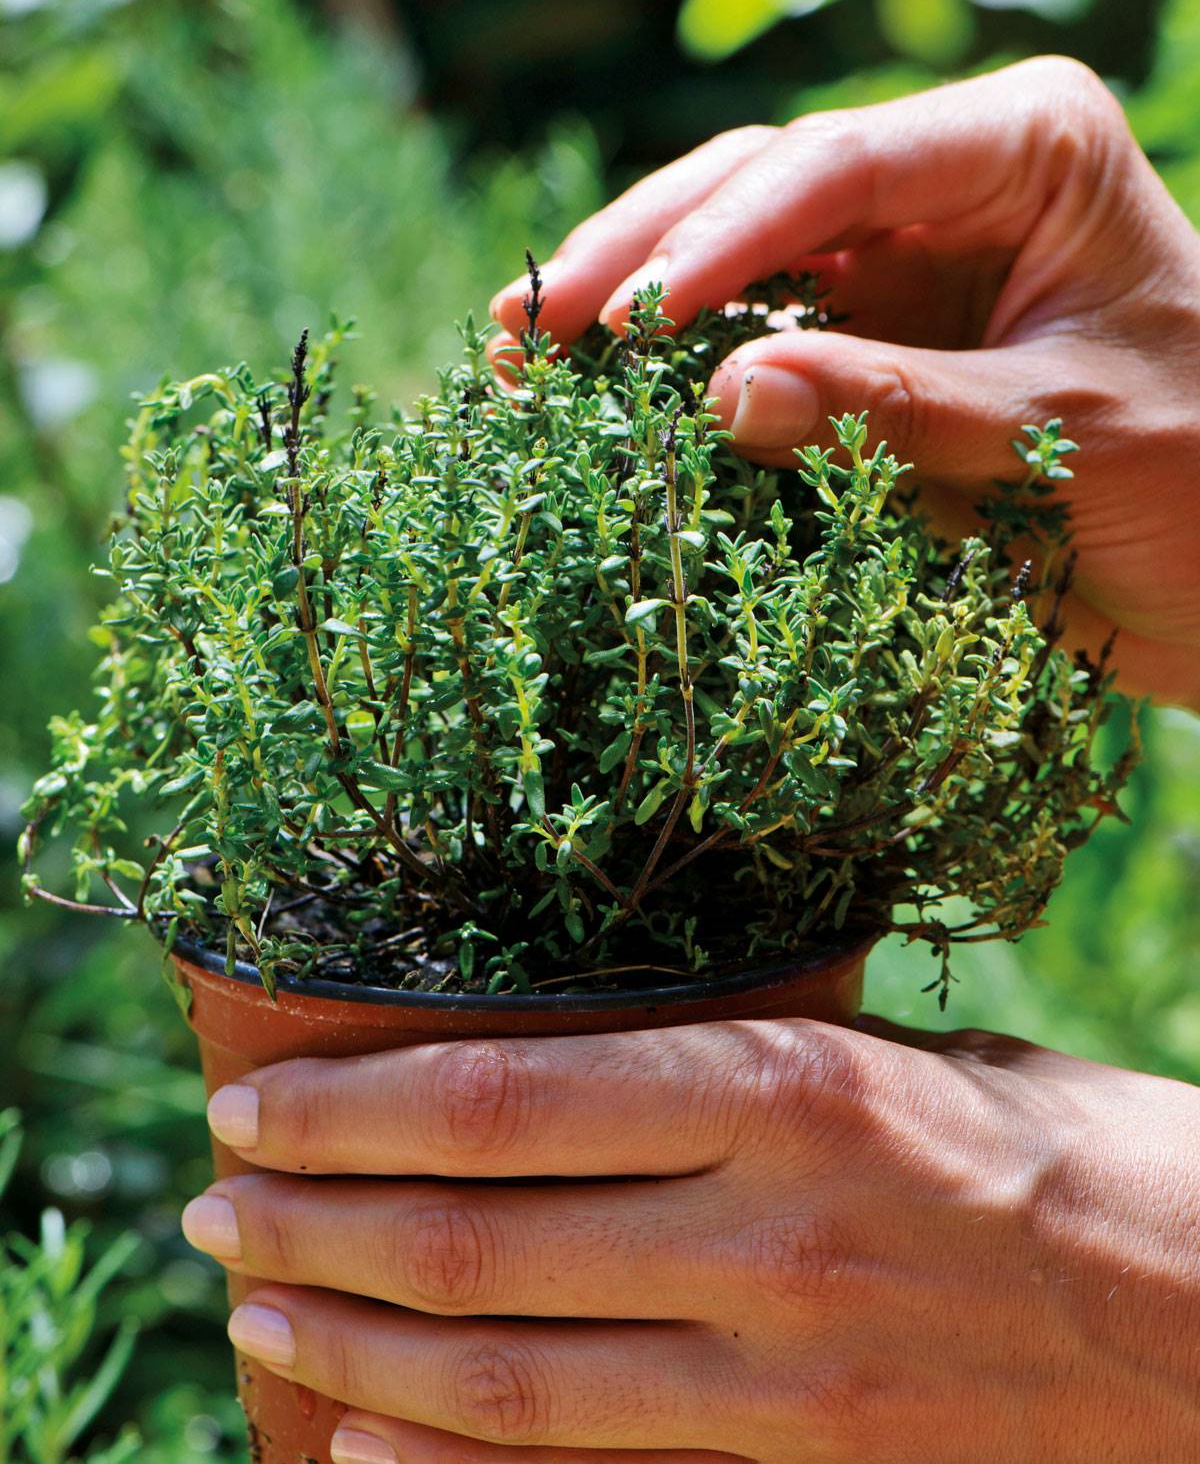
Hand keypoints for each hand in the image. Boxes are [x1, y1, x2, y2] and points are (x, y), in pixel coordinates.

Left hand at [184, 1019, 1199, 1461]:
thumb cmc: (1089, 1154)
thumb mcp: (925, 1062)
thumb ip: (761, 1071)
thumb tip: (607, 1065)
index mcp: (795, 1086)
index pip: (506, 1099)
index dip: (353, 1108)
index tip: (255, 1102)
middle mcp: (772, 1233)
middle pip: (477, 1238)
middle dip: (315, 1220)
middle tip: (210, 1200)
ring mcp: (790, 1379)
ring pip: (508, 1373)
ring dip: (354, 1339)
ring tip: (253, 1303)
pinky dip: (453, 1460)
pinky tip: (361, 1436)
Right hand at [490, 58, 1199, 709]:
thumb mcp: (1067, 433)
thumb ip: (897, 407)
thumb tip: (717, 396)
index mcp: (1024, 148)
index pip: (842, 164)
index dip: (720, 236)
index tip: (624, 314)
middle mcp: (948, 186)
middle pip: (759, 191)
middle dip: (640, 258)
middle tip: (530, 325)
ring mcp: (900, 267)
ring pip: (736, 264)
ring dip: (631, 312)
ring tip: (522, 359)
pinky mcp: (870, 349)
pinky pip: (755, 351)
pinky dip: (677, 382)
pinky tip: (594, 405)